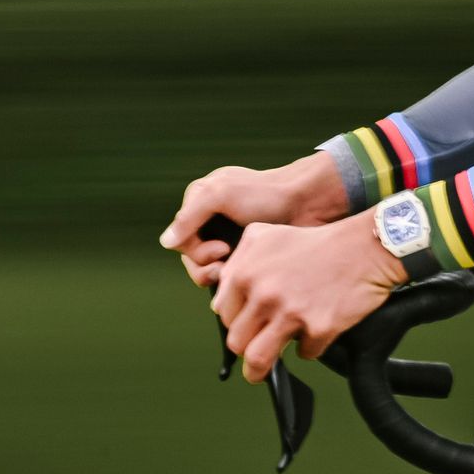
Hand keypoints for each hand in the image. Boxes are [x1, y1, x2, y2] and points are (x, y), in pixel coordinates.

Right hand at [161, 156, 350, 288]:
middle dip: (206, 267)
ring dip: (220, 275)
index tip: (221, 251)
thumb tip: (166, 243)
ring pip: (210, 269)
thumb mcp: (221, 194)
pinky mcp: (248, 254)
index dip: (195, 252)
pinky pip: (231, 275)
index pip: (181, 240)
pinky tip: (248, 279)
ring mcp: (229, 238)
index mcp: (200, 203)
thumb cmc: (265, 193)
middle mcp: (211, 221)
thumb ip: (189, 216)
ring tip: (238, 272)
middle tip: (227, 266)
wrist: (307, 202)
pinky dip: (235, 280)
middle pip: (192, 258)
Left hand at [213, 215, 402, 380]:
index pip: (224, 316)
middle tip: (256, 347)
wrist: (364, 248)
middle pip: (237, 342)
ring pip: (258, 359)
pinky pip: (305, 353)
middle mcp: (264, 294)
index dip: (236, 323)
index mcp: (246, 273)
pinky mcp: (318, 328)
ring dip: (258, 370)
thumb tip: (221, 300)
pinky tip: (316, 332)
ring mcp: (291, 313)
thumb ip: (238, 263)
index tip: (247, 326)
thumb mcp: (265, 237)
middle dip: (246, 348)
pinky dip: (309, 347)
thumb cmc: (316, 243)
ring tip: (260, 373)